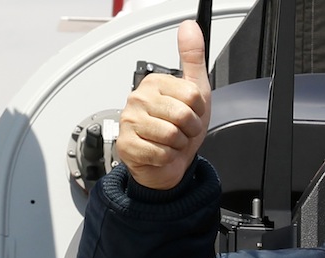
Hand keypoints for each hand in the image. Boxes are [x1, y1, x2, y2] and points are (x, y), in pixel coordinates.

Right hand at [116, 20, 210, 189]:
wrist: (167, 163)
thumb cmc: (179, 129)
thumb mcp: (195, 92)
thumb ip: (193, 59)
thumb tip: (189, 27)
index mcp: (154, 83)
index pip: (192, 95)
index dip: (198, 111)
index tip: (189, 113)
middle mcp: (138, 98)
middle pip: (182, 115)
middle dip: (189, 129)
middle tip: (181, 131)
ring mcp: (130, 121)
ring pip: (172, 135)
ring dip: (178, 145)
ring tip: (170, 142)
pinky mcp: (127, 144)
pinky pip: (161, 152)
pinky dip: (166, 157)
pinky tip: (160, 152)